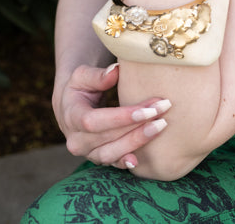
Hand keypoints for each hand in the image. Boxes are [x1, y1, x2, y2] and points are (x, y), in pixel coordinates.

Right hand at [54, 62, 170, 169]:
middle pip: (108, 138)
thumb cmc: (81, 87)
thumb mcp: (82, 76)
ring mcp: (88, 152)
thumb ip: (97, 75)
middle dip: (137, 126)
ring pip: (112, 154)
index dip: (122, 117)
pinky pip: (113, 163)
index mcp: (71, 116)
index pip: (95, 121)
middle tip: (163, 110)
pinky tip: (142, 158)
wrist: (73, 107)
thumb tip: (115, 71)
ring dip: (138, 141)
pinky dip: (127, 162)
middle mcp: (77, 140)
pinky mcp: (98, 158)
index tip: (147, 110)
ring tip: (161, 126)